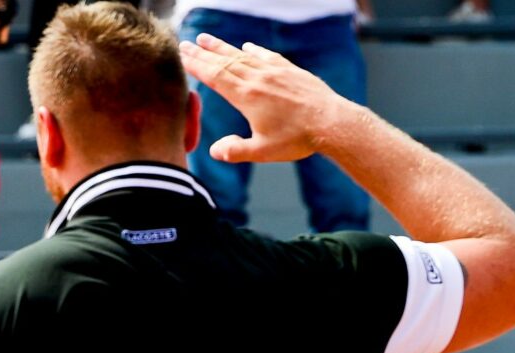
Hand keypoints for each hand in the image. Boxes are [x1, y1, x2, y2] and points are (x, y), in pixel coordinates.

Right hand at [178, 34, 352, 163]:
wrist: (332, 123)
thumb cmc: (297, 139)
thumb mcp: (262, 151)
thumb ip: (235, 150)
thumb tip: (215, 150)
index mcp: (247, 96)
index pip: (214, 76)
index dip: (196, 66)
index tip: (182, 56)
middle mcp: (258, 79)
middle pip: (224, 62)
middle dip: (203, 53)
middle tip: (185, 44)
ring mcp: (275, 72)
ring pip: (243, 55)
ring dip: (223, 47)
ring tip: (207, 39)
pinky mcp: (290, 71)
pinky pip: (267, 56)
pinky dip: (254, 50)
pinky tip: (248, 46)